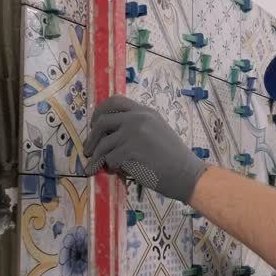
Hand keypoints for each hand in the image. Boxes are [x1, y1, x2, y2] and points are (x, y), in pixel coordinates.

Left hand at [84, 96, 207, 203]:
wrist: (187, 174)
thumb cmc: (173, 159)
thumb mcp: (156, 131)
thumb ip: (136, 127)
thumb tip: (108, 136)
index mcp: (145, 112)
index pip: (115, 101)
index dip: (99, 112)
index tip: (94, 124)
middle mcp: (138, 118)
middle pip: (102, 121)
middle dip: (91, 137)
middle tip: (88, 150)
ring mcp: (134, 133)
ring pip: (104, 145)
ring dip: (99, 158)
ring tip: (99, 167)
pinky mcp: (130, 150)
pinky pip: (111, 159)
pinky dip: (113, 168)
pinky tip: (123, 172)